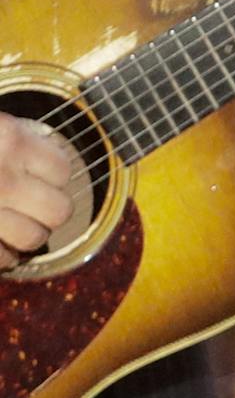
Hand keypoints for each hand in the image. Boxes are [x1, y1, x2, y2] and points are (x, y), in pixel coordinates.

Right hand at [0, 115, 75, 267]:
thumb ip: (17, 137)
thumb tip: (50, 156)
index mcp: (11, 141)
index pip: (64, 170)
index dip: (54, 176)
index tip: (39, 176)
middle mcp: (3, 178)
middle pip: (59, 211)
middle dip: (49, 210)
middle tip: (33, 205)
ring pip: (34, 240)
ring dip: (27, 235)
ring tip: (14, 224)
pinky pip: (3, 260)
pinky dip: (4, 256)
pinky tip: (0, 241)